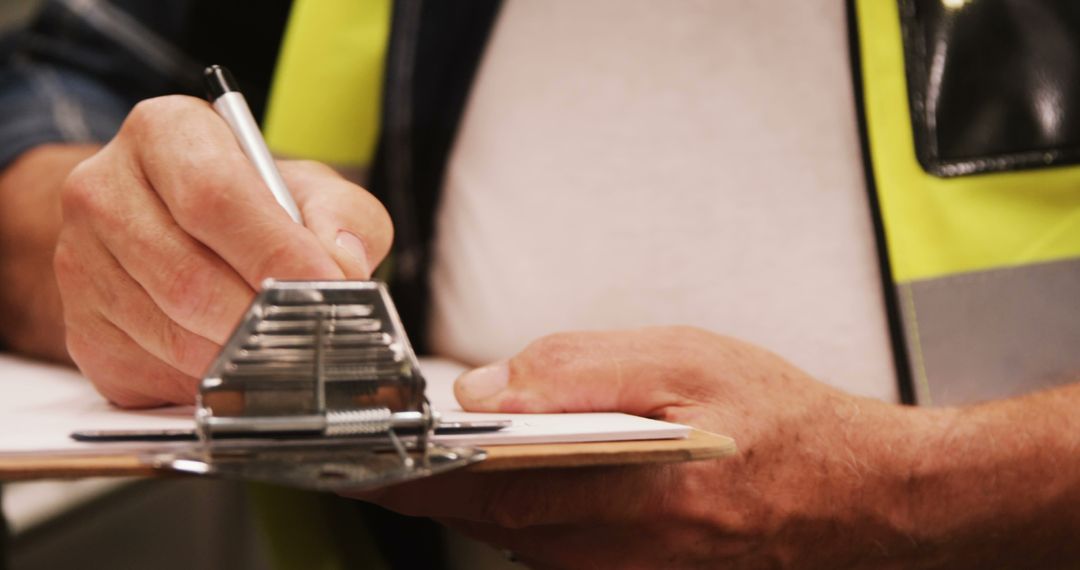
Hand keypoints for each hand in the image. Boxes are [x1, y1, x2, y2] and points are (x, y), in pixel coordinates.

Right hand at [54, 96, 392, 406]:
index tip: (326, 288)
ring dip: (240, 355)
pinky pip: (151, 371)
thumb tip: (342, 268)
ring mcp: (81, 261)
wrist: (186, 231)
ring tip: (284, 349)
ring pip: (171, 333)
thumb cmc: (258, 206)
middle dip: (262, 318)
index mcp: (165, 132)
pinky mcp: (82, 326)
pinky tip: (236, 361)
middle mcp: (105, 189)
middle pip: (187, 276)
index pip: (214, 196)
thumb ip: (343, 219)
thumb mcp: (314, 190)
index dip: (275, 252)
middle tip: (314, 336)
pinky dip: (208, 379)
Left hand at [365, 327, 947, 568]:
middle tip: (388, 447)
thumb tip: (488, 388)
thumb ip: (580, 370)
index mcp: (634, 493)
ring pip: (518, 539)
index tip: (361, 458)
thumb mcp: (685, 361)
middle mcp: (622, 550)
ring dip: (476, 497)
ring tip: (446, 455)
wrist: (850, 490)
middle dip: (434, 485)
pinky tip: (523, 477)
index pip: (490, 490)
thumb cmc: (779, 423)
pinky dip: (522, 512)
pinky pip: (553, 549)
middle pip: (492, 521)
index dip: (416, 475)